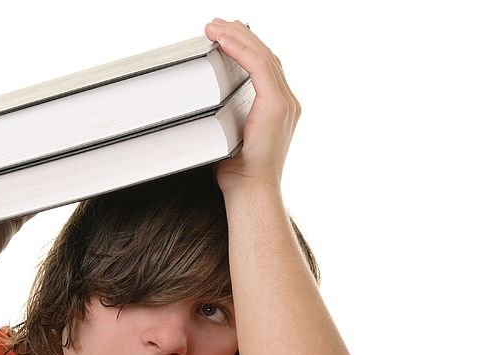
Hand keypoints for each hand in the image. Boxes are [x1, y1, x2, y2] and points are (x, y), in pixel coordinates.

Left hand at [203, 19, 299, 191]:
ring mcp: (285, 103)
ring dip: (237, 36)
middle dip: (240, 35)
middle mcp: (288, 102)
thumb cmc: (236, 173)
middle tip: (216, 23)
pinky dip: (240, 49)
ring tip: (214, 26)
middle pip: (266, 55)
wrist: (250, 192)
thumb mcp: (230, 136)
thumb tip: (205, 101)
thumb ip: (228, 115)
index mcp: (279, 108)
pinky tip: (222, 39)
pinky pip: (259, 66)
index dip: (246, 46)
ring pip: (263, 55)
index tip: (224, 34)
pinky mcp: (276, 106)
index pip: (265, 66)